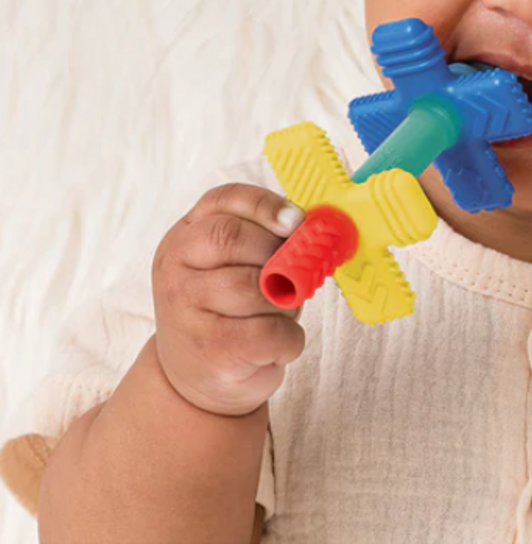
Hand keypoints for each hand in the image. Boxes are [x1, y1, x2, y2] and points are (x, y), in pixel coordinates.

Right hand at [152, 182, 306, 416]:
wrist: (199, 377)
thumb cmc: (232, 310)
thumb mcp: (238, 264)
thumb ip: (265, 240)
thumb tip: (311, 230)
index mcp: (186, 236)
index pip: (224, 200)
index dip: (266, 205)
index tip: (296, 220)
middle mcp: (175, 267)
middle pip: (233, 237)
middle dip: (276, 254)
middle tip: (292, 276)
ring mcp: (184, 309)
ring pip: (254, 287)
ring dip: (285, 302)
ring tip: (281, 315)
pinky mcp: (209, 349)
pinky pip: (269, 332)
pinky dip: (289, 338)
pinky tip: (278, 344)